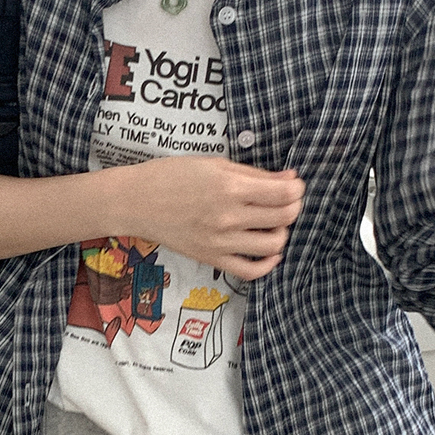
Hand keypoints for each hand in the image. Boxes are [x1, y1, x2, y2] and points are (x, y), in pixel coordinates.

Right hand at [118, 157, 305, 279]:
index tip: (294, 185)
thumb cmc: (172, 176)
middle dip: (293, 207)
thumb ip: (254, 174)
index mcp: (230, 188)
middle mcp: (228, 218)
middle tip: (286, 201)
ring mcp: (221, 242)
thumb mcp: (215, 164)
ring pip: (273, 245)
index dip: (296, 189)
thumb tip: (290, 178)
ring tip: (273, 224)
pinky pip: (251, 271)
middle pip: (283, 218)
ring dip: (282, 233)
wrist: (137, 202)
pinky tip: (268, 250)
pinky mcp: (212, 259)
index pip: (283, 194)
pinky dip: (267, 263)